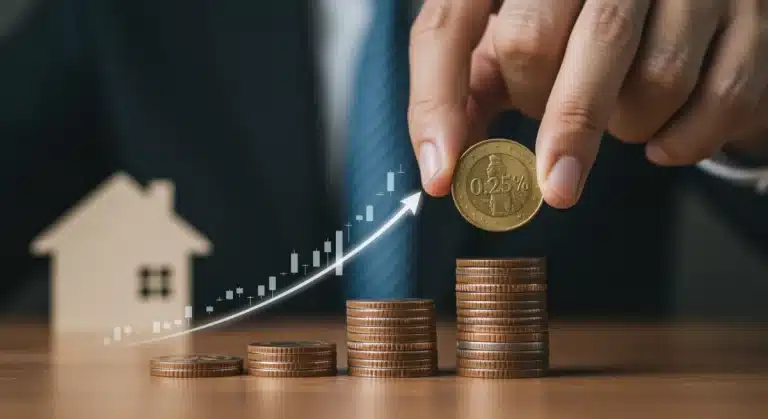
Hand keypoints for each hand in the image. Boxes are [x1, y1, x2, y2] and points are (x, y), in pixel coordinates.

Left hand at [407, 0, 767, 208]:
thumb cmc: (579, 21)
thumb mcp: (515, 35)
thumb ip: (471, 86)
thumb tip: (442, 159)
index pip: (450, 24)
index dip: (438, 105)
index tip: (442, 177)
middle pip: (534, 47)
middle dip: (541, 116)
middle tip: (559, 136)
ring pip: (639, 84)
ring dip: (618, 130)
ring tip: (617, 114)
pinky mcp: (752, 17)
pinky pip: (712, 106)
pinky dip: (677, 143)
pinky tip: (660, 132)